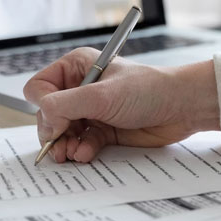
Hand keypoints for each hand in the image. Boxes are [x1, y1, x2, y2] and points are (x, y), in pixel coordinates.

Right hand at [23, 47, 219, 162]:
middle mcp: (80, 88)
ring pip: (62, 133)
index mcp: (76, 67)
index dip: (43, 107)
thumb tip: (43, 121)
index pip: (39, 87)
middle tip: (60, 147)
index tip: (55, 123)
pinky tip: (87, 154)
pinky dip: (81, 150)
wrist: (181, 107)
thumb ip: (65, 105)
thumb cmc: (148, 89)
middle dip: (53, 132)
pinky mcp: (103, 130)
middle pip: (48, 114)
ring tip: (73, 153)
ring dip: (65, 145)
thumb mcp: (102, 95)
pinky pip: (81, 143)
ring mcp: (91, 110)